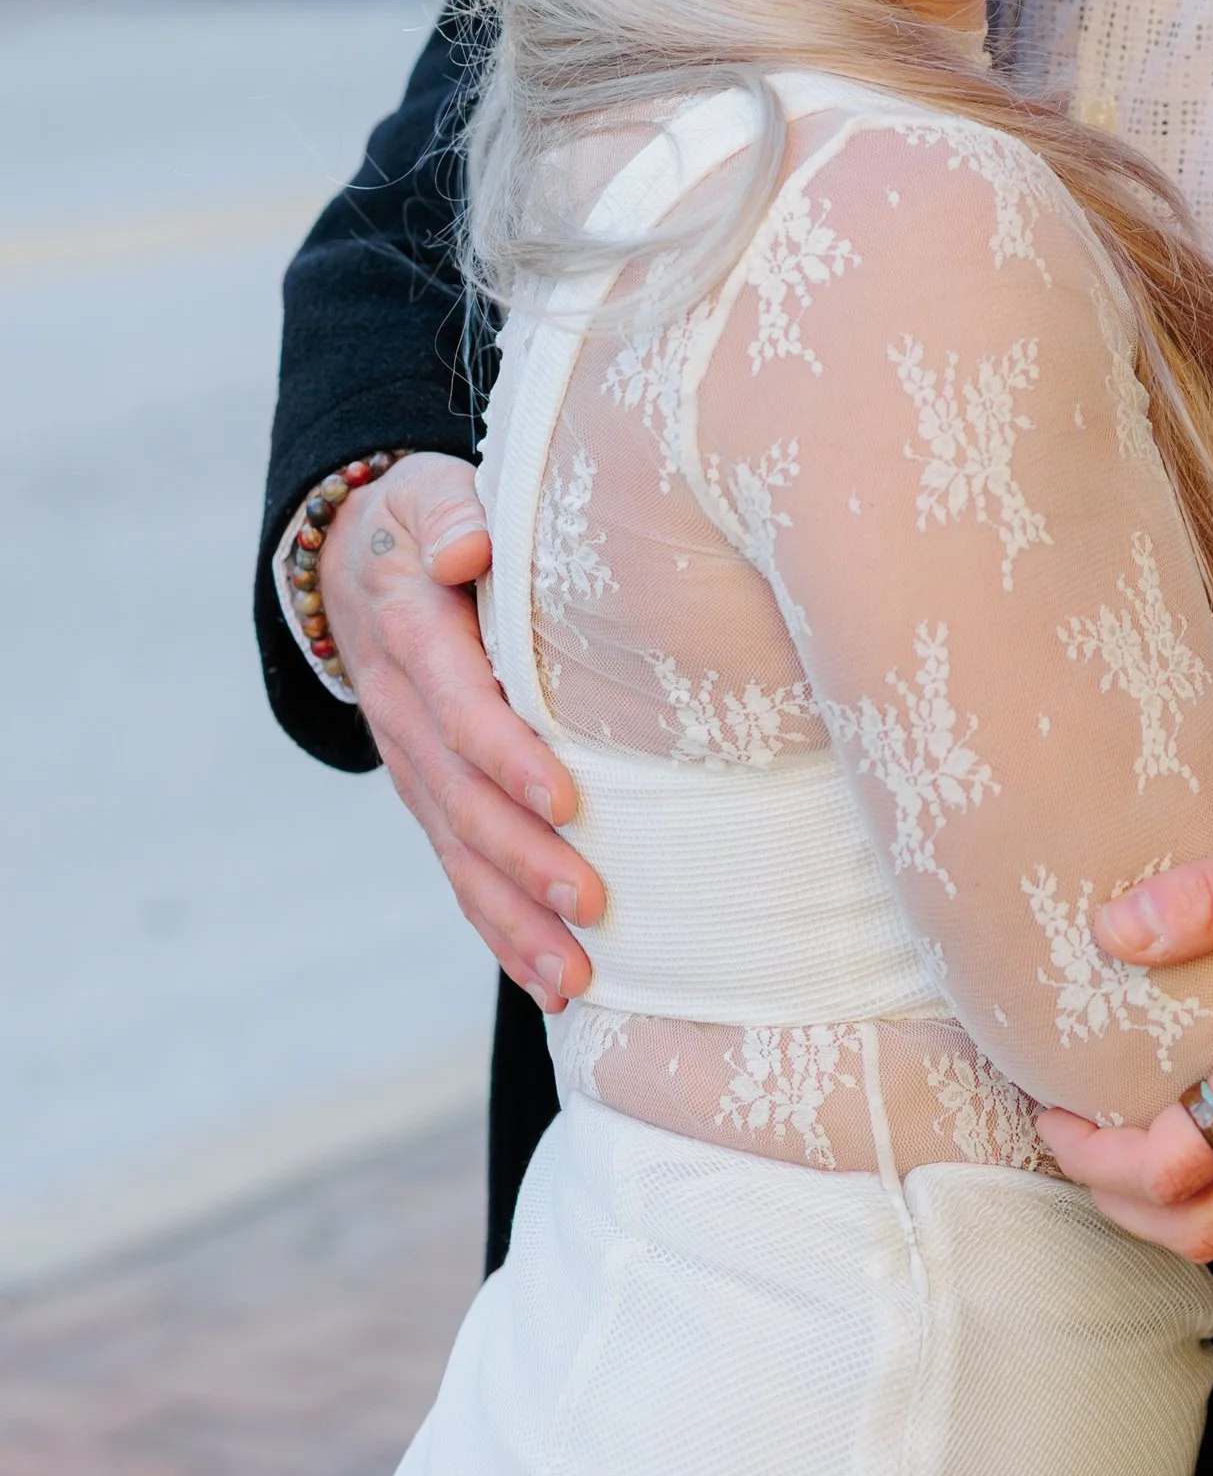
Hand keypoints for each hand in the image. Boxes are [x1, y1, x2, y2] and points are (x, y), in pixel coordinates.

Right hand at [321, 452, 605, 1007]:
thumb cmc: (426, 517)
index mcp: (415, 636)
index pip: (461, 707)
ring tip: (575, 976)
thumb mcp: (429, 492)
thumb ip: (450, 512)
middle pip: (462, 800)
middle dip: (525, 860)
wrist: (355, 560)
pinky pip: (459, 871)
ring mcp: (413, 764)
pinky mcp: (431, 795)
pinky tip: (552, 983)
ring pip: (459, 855)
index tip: (569, 799)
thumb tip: (472, 541)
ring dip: (516, 921)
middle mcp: (406, 713)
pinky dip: (502, 932)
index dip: (509, 756)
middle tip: (592, 903)